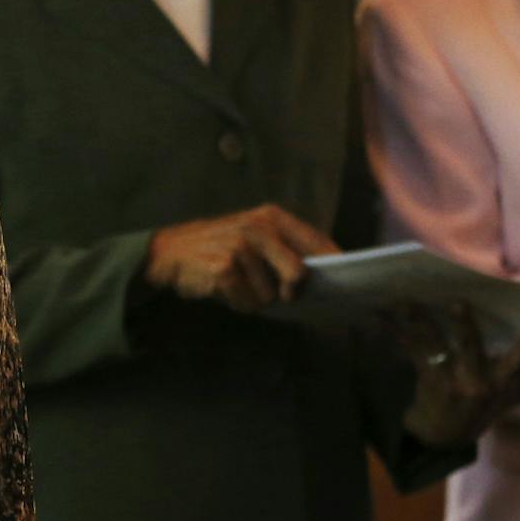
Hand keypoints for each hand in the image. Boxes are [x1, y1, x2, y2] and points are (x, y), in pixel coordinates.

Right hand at [144, 205, 339, 312]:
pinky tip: (223, 289)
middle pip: (298, 273)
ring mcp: (240, 246)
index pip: (316, 241)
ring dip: (255, 299)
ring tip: (237, 284)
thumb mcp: (253, 236)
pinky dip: (237, 303)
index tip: (349, 281)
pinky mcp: (224, 267)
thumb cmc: (219, 248)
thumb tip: (321, 278)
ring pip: (269, 295)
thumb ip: (285, 249)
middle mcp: (258, 227)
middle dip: (289, 292)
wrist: (169, 252)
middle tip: (279, 294)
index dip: (334, 263)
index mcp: (271, 217)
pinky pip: (246, 302)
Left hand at [388, 303, 519, 446]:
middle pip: (471, 347)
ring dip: (420, 321)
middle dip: (464, 324)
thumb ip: (516, 373)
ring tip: (405, 303)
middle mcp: (476, 383)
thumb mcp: (501, 396)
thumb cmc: (475, 408)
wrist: (443, 440)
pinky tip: (384, 321)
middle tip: (458, 302)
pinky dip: (401, 336)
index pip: (516, 366)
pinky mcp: (429, 382)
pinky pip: (414, 354)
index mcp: (499, 384)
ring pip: (436, 346)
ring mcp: (450, 383)